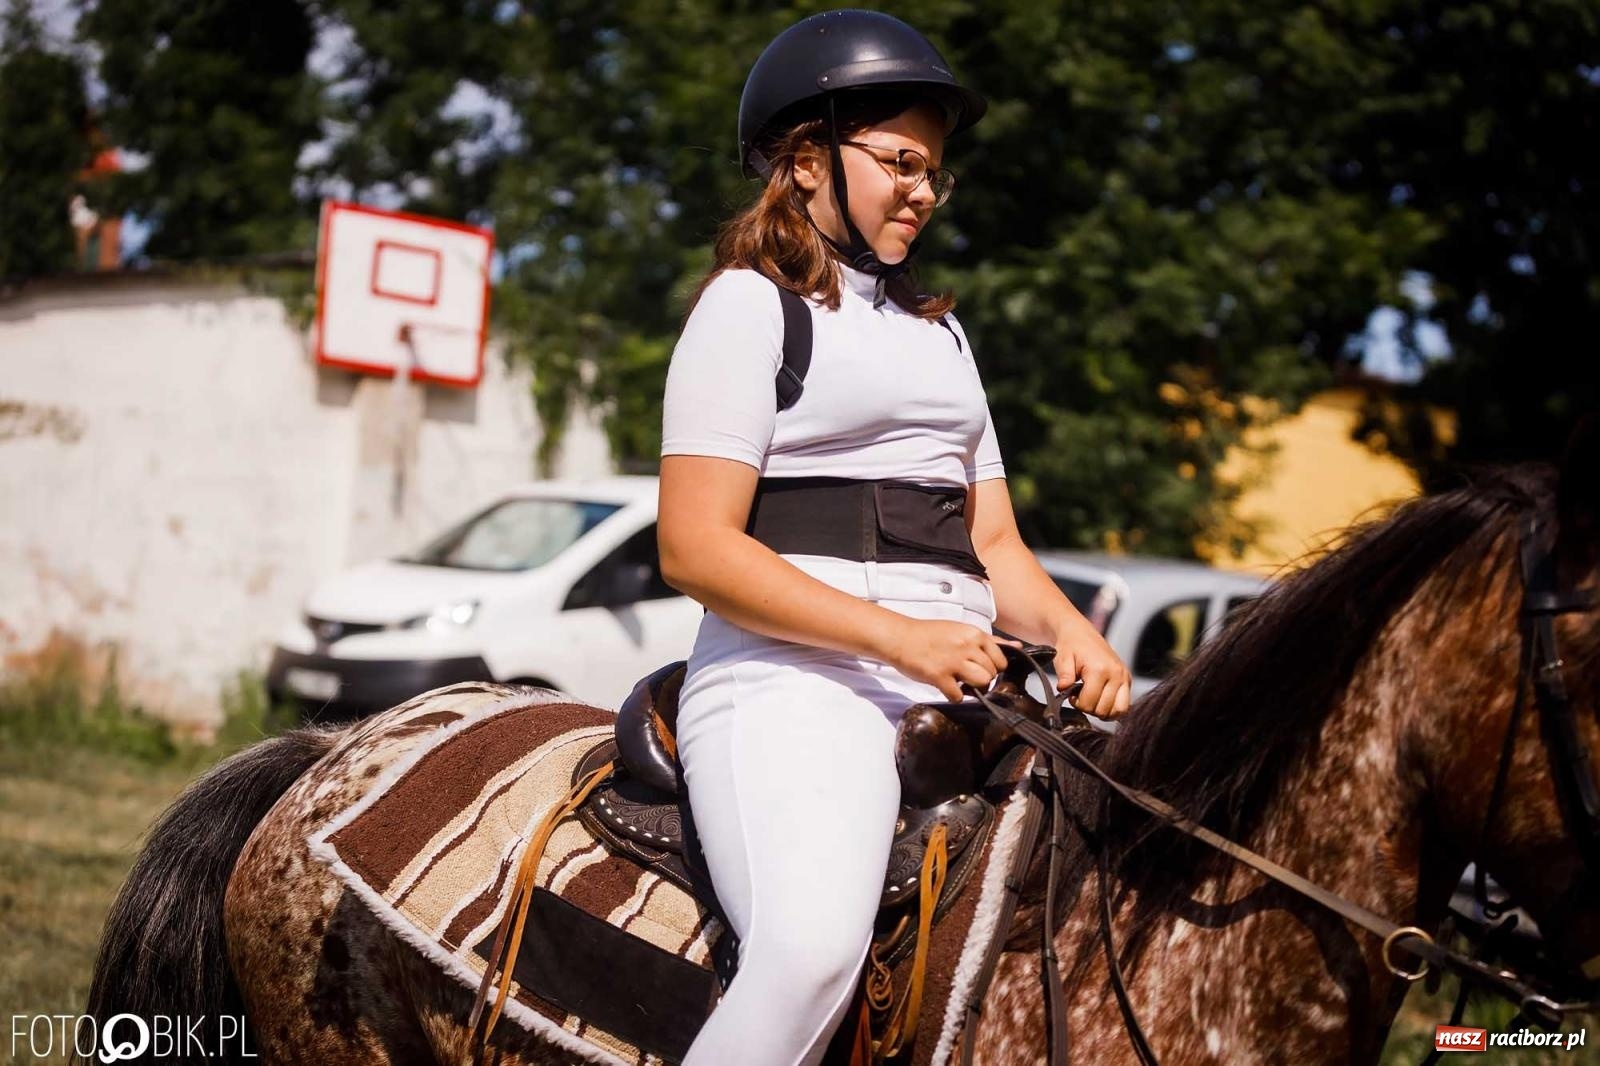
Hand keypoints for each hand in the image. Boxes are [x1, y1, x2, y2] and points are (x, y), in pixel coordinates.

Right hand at [879, 616, 1019, 701]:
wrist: (900, 638)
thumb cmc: (930, 635)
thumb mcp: (962, 630)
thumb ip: (990, 640)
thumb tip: (1017, 646)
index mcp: (974, 634)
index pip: (1001, 659)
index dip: (993, 668)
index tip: (981, 667)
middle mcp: (967, 646)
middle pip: (992, 673)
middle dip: (982, 679)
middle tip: (966, 675)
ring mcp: (953, 662)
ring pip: (981, 683)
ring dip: (972, 688)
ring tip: (959, 683)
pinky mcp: (939, 676)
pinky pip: (958, 696)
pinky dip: (954, 696)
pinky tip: (946, 687)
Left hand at [1052, 614, 1131, 719]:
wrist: (1079, 633)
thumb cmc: (1071, 645)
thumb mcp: (1062, 659)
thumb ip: (1064, 676)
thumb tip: (1063, 689)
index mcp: (1101, 669)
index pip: (1090, 703)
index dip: (1077, 704)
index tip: (1071, 696)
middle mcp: (1117, 674)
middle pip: (1104, 710)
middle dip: (1089, 708)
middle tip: (1080, 697)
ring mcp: (1124, 677)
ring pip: (1119, 711)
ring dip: (1103, 711)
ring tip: (1091, 699)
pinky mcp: (1127, 680)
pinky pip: (1125, 704)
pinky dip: (1113, 707)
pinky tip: (1100, 699)